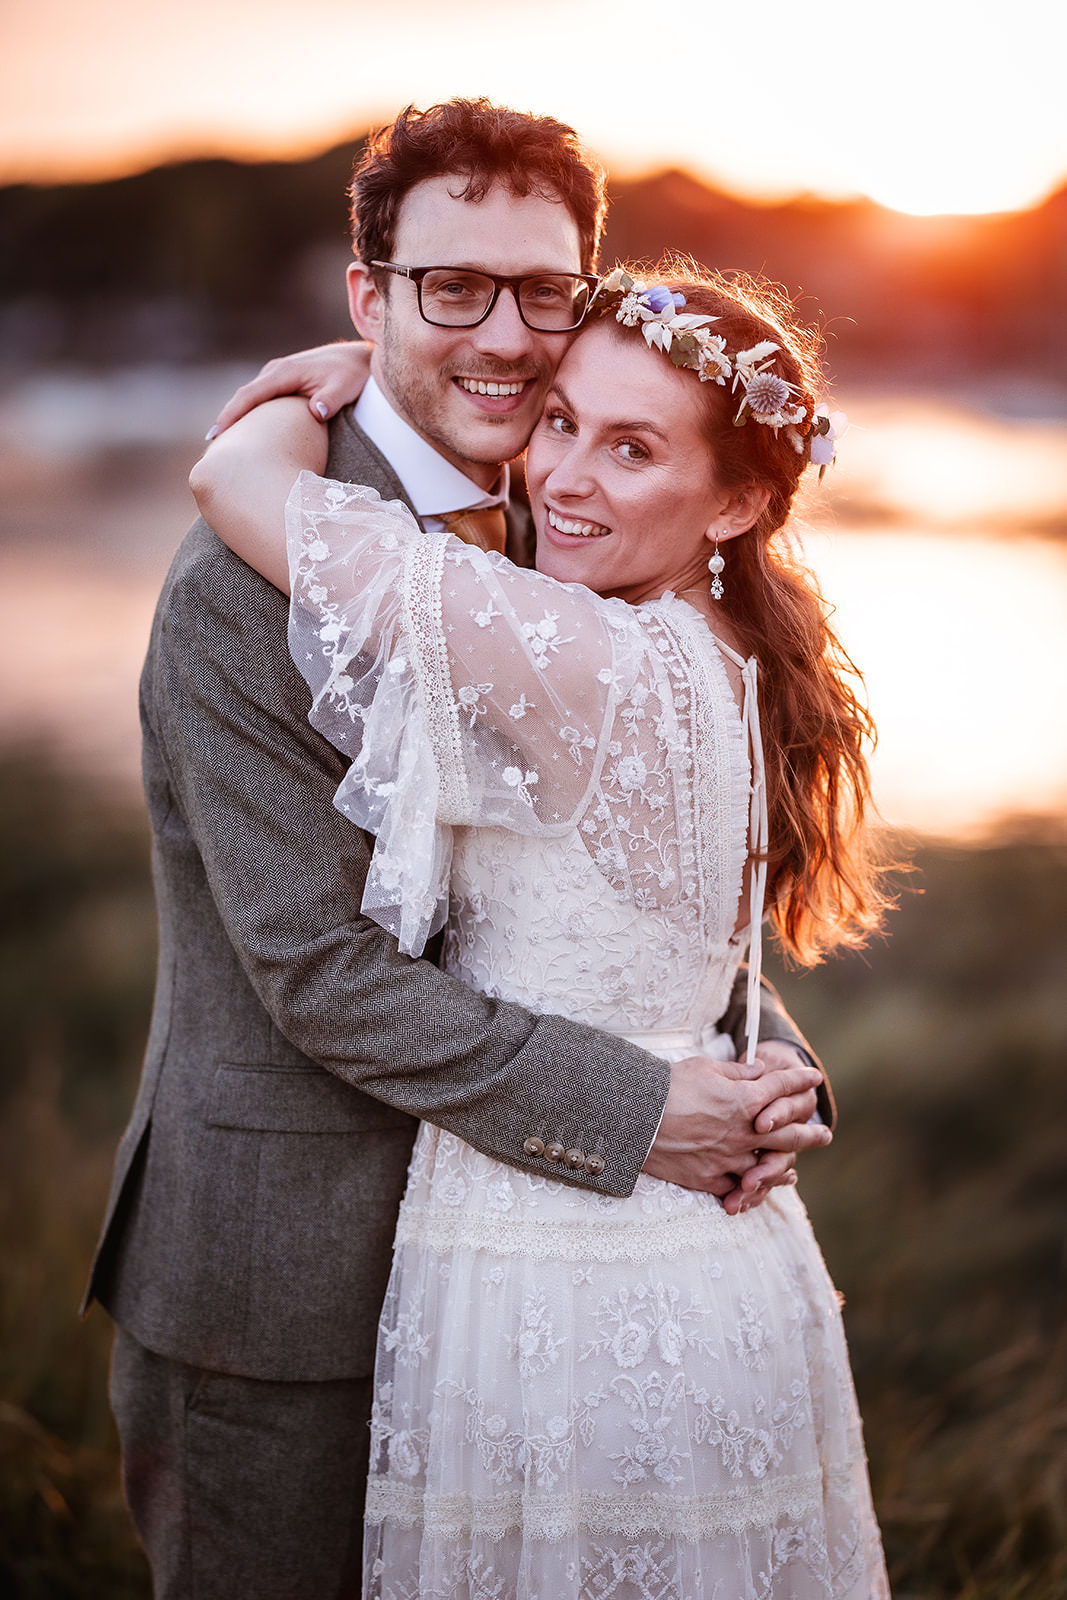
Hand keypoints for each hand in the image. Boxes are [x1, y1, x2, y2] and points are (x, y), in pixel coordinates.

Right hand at [205, 341, 373, 438]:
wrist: (359, 359)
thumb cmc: (352, 374)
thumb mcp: (344, 387)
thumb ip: (329, 399)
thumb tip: (315, 411)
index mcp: (284, 373)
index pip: (249, 395)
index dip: (231, 415)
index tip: (216, 435)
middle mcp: (275, 372)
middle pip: (243, 399)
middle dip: (226, 421)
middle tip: (212, 450)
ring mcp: (277, 377)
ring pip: (250, 400)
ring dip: (236, 420)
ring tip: (224, 448)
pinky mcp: (282, 384)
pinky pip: (260, 401)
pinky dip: (249, 416)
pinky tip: (245, 436)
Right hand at [642, 1048, 828, 1198]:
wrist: (636, 1117)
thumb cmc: (668, 1086)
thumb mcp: (705, 1067)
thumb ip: (737, 1071)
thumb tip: (758, 1069)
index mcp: (745, 1100)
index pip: (780, 1087)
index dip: (799, 1080)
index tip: (812, 1077)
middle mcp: (744, 1132)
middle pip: (788, 1135)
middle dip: (810, 1133)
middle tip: (825, 1135)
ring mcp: (729, 1158)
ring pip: (767, 1167)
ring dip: (783, 1167)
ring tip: (794, 1171)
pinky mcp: (710, 1178)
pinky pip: (738, 1188)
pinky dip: (750, 1188)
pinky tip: (756, 1188)